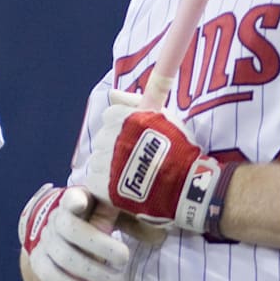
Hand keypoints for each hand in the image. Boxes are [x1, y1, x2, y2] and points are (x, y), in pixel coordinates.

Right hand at [19, 184, 129, 280]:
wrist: (72, 247)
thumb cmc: (100, 224)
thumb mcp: (111, 213)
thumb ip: (121, 214)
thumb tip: (146, 223)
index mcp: (76, 200)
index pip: (72, 197)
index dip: (75, 200)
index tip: (83, 203)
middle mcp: (56, 218)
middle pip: (70, 229)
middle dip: (100, 246)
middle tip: (124, 260)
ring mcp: (45, 240)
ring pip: (63, 257)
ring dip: (94, 273)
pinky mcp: (38, 262)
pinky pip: (52, 278)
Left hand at [81, 90, 219, 231]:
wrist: (185, 183)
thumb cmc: (178, 147)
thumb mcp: (162, 116)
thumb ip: (134, 101)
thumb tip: (112, 92)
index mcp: (124, 119)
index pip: (110, 116)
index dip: (122, 128)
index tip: (136, 138)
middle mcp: (111, 138)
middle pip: (103, 139)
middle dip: (116, 147)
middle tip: (137, 159)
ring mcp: (105, 162)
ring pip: (97, 161)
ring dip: (110, 167)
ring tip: (133, 175)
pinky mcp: (103, 186)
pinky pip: (94, 181)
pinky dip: (105, 186)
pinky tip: (124, 187)